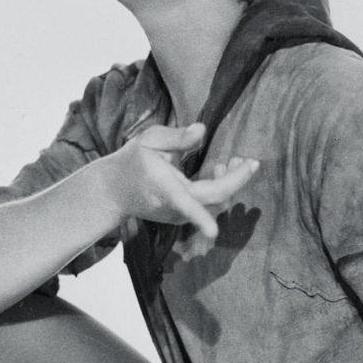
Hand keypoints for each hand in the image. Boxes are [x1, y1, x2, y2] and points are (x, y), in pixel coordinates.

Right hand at [102, 124, 257, 241]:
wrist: (113, 192)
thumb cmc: (132, 161)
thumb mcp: (149, 140)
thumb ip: (177, 137)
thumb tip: (202, 130)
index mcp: (164, 187)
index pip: (185, 203)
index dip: (200, 218)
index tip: (213, 232)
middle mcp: (174, 207)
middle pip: (214, 198)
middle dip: (236, 180)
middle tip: (249, 161)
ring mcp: (179, 215)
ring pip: (214, 203)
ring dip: (230, 183)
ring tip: (233, 161)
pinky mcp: (183, 217)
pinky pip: (208, 205)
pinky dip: (219, 188)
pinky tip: (217, 169)